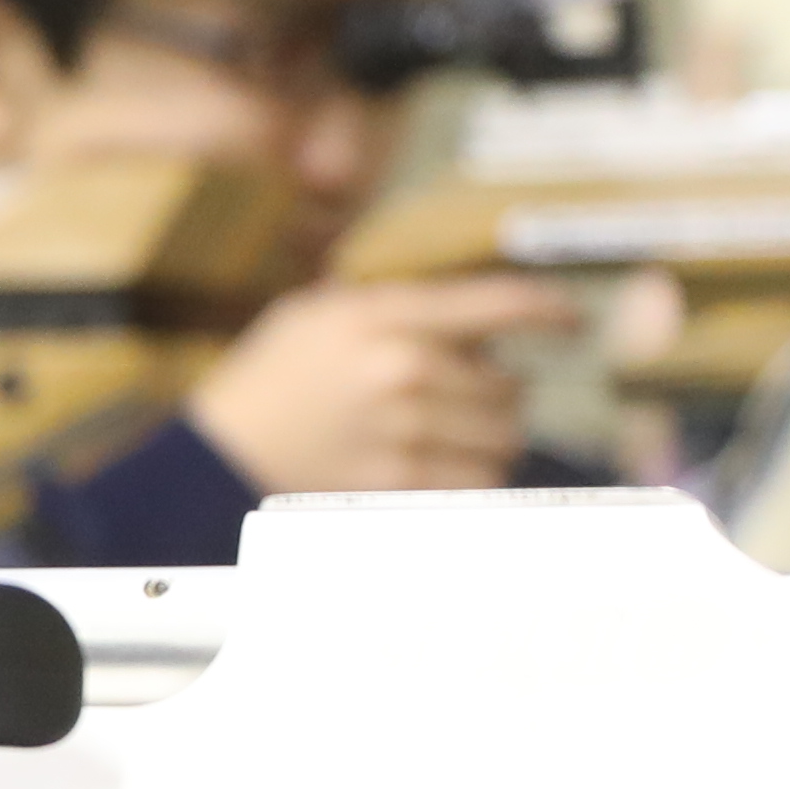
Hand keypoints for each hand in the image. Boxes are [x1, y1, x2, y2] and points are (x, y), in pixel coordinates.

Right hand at [182, 275, 566, 498]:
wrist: (218, 452)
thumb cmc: (272, 376)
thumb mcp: (324, 312)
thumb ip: (399, 308)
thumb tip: (481, 322)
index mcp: (386, 317)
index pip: (498, 304)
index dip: (549, 310)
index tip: (571, 321)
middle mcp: (403, 371)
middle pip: (509, 385)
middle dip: (500, 391)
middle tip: (472, 395)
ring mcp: (404, 432)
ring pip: (503, 437)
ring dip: (493, 436)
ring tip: (458, 433)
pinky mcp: (399, 484)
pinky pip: (478, 482)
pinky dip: (476, 475)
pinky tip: (449, 466)